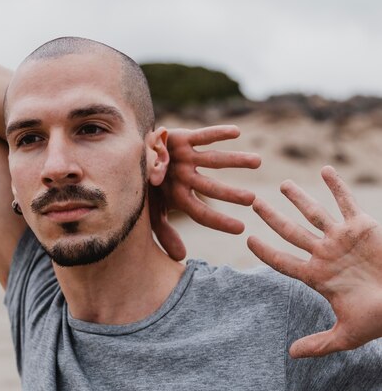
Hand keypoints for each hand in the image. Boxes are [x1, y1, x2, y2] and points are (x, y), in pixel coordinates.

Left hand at [149, 125, 260, 260]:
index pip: (200, 213)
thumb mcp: (153, 213)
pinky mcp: (182, 138)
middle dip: (230, 194)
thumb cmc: (150, 189)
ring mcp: (183, 157)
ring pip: (212, 159)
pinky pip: (202, 136)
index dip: (219, 222)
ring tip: (257, 161)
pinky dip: (217, 133)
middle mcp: (181, 178)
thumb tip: (179, 259)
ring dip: (235, 160)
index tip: (241, 229)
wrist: (133, 155)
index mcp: (176, 197)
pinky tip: (236, 132)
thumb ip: (165, 233)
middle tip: (252, 200)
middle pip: (209, 187)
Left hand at [248, 166, 381, 357]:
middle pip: (291, 232)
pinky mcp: (363, 227)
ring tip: (281, 185)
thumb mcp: (346, 335)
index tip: (248, 240)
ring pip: (314, 213)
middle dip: (271, 217)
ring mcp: (342, 239)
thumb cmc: (378, 320)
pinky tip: (324, 171)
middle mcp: (325, 254)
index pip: (283, 261)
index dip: (265, 251)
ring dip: (298, 198)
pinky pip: (346, 202)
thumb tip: (291, 355)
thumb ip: (318, 344)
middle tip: (253, 202)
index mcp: (317, 277)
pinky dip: (336, 186)